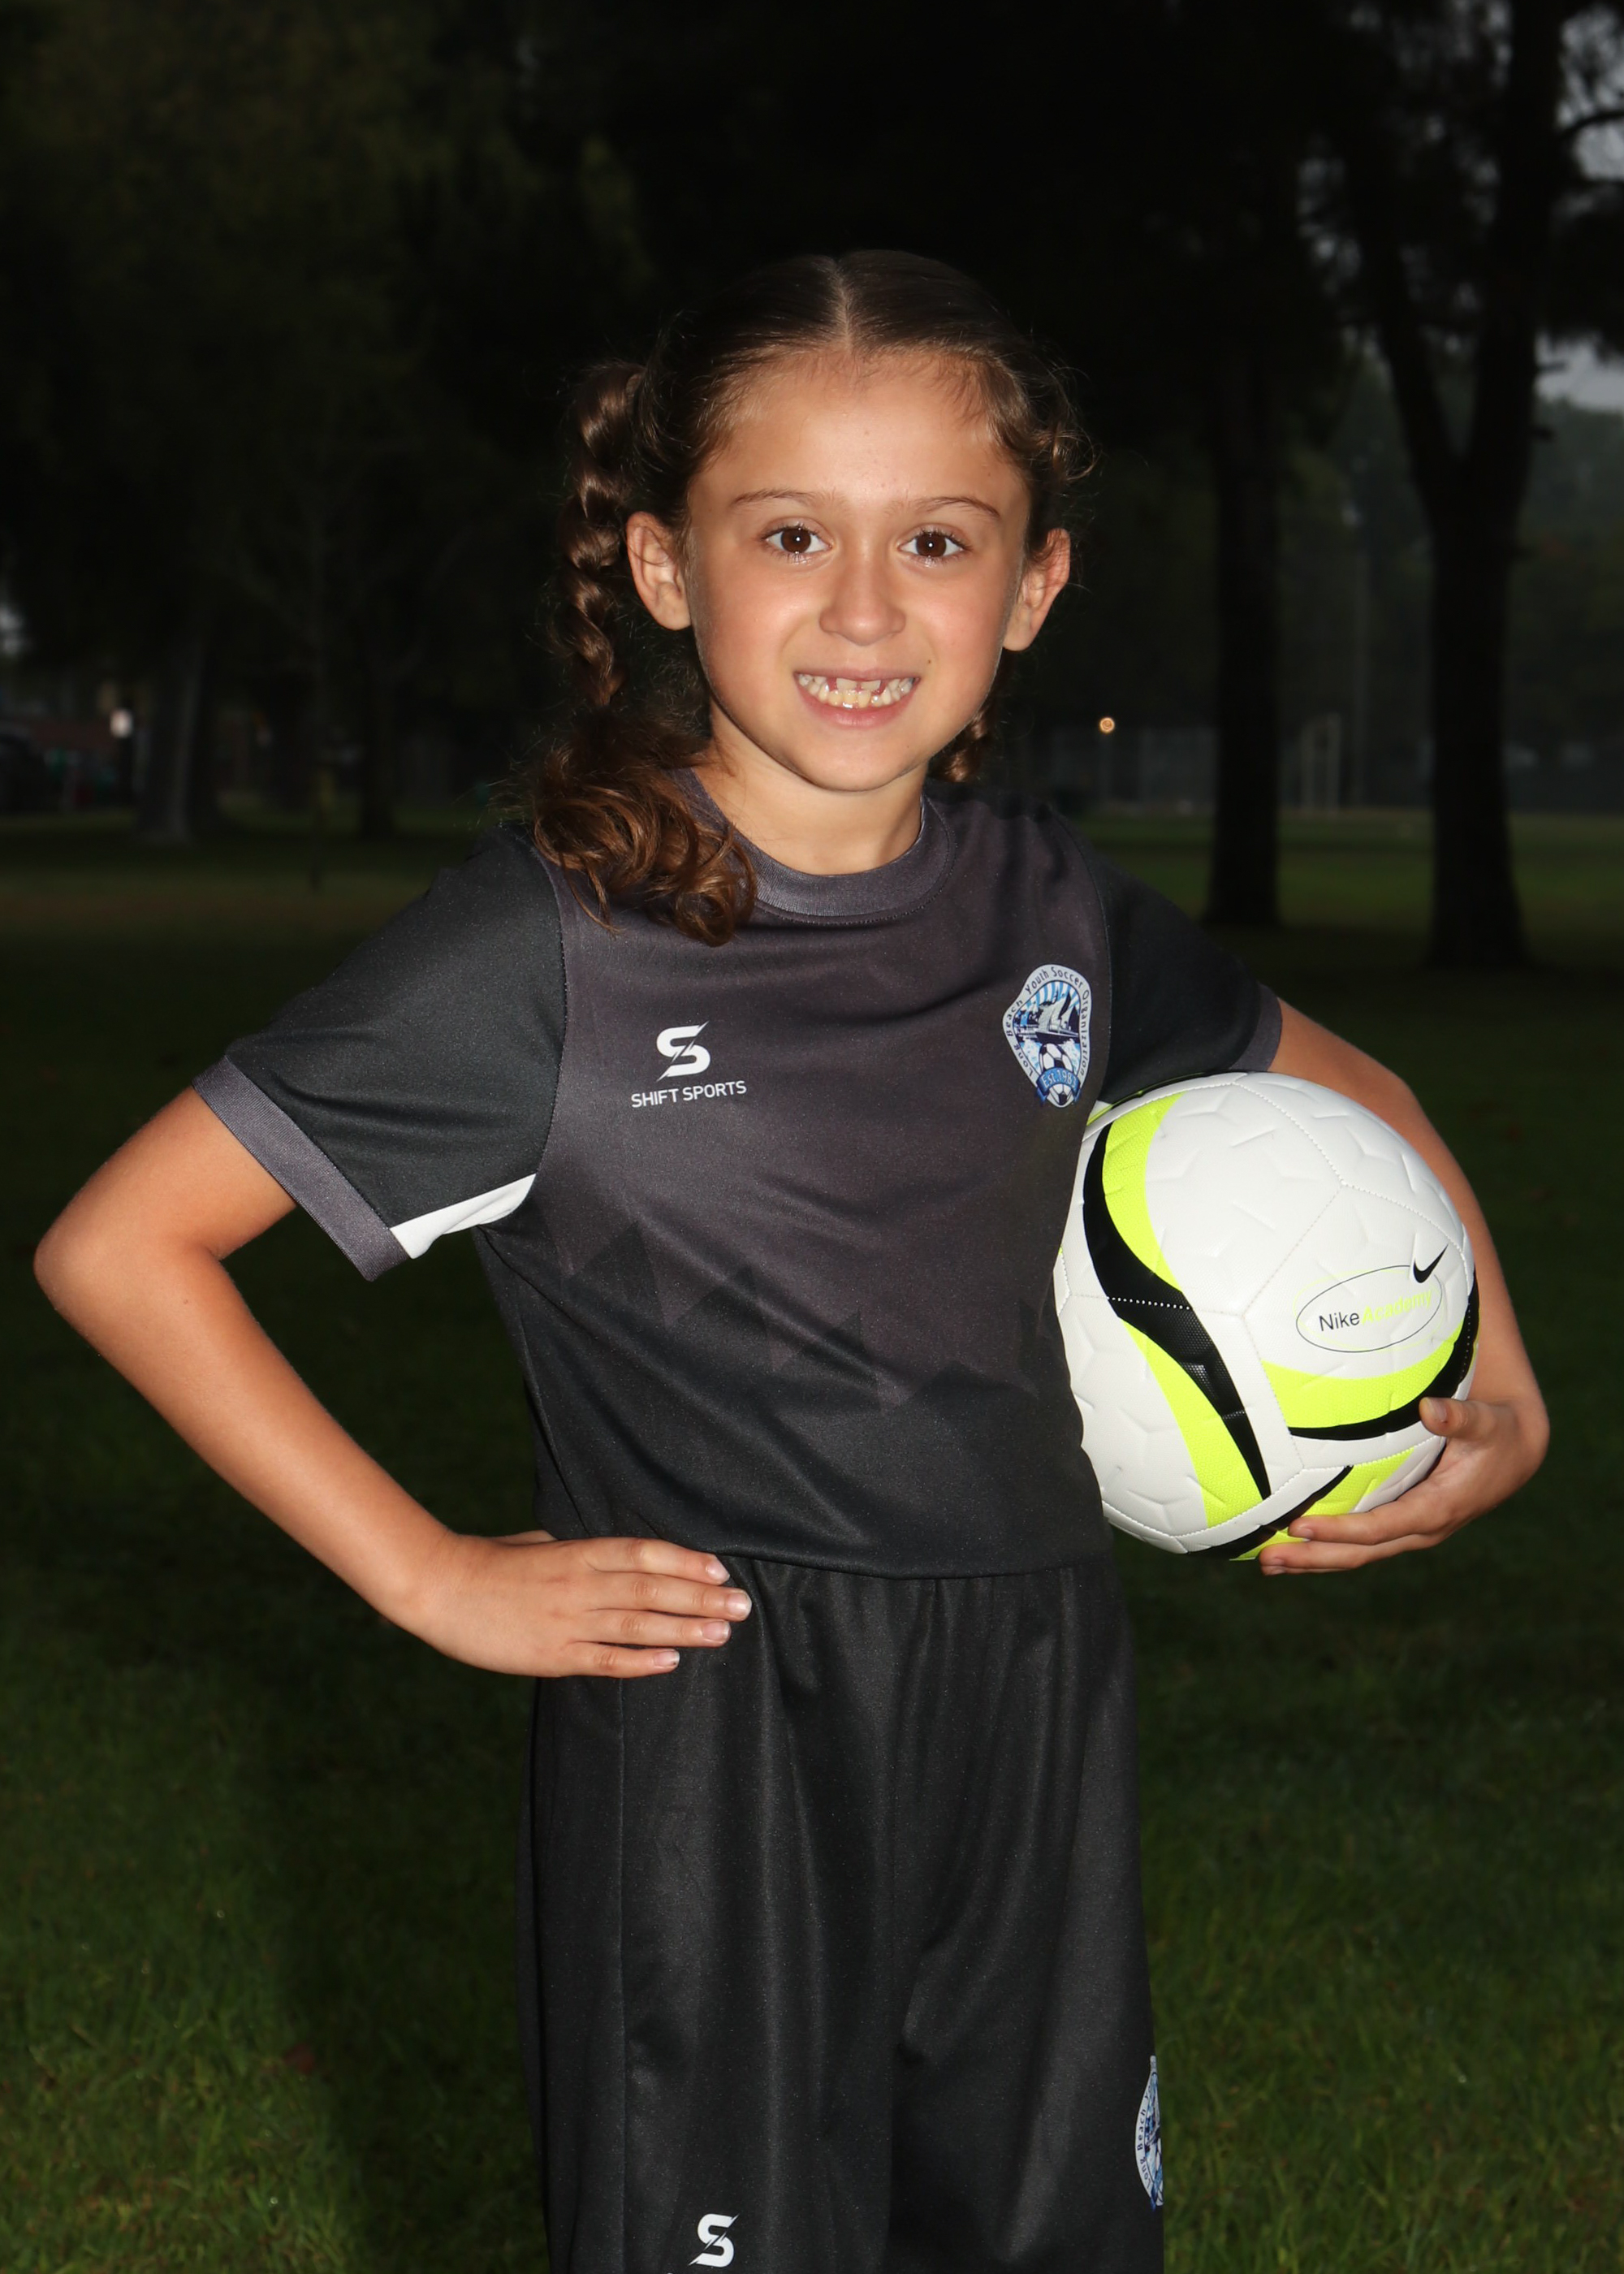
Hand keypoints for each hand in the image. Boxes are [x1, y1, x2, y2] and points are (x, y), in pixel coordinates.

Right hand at [400, 1528, 752, 1675]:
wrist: (441, 1588)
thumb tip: (619, 1556)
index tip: (720, 1569)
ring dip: (684, 1628)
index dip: (685, 1561)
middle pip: (651, 1589)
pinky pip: (603, 1659)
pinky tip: (671, 1661)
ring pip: (637, 1624)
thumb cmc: (492, 1561)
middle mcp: (579, 1585)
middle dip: (700, 1597)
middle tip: (742, 1605)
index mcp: (577, 1552)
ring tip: (722, 1632)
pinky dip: (639, 1661)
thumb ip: (580, 1551)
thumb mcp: (541, 1543)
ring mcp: (567, 1621)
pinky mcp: (552, 1655)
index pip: (643, 1554)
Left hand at [1258, 1389, 1548, 1574]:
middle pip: (1360, 1552)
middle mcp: (1421, 1529)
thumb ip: (1459, 1418)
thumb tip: (1431, 1409)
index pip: (1380, 1527)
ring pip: (1357, 1554)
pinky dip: (1327, 1549)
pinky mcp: (1402, 1525)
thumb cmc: (1497, 1434)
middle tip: (1268, 1558)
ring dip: (1313, 1560)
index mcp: (1437, 1509)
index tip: (1300, 1526)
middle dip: (1314, 1557)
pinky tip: (1294, 1548)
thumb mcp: (1485, 1424)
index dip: (1340, 1530)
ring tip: (1267, 1563)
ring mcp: (1411, 1532)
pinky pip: (1361, 1544)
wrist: (1514, 1455)